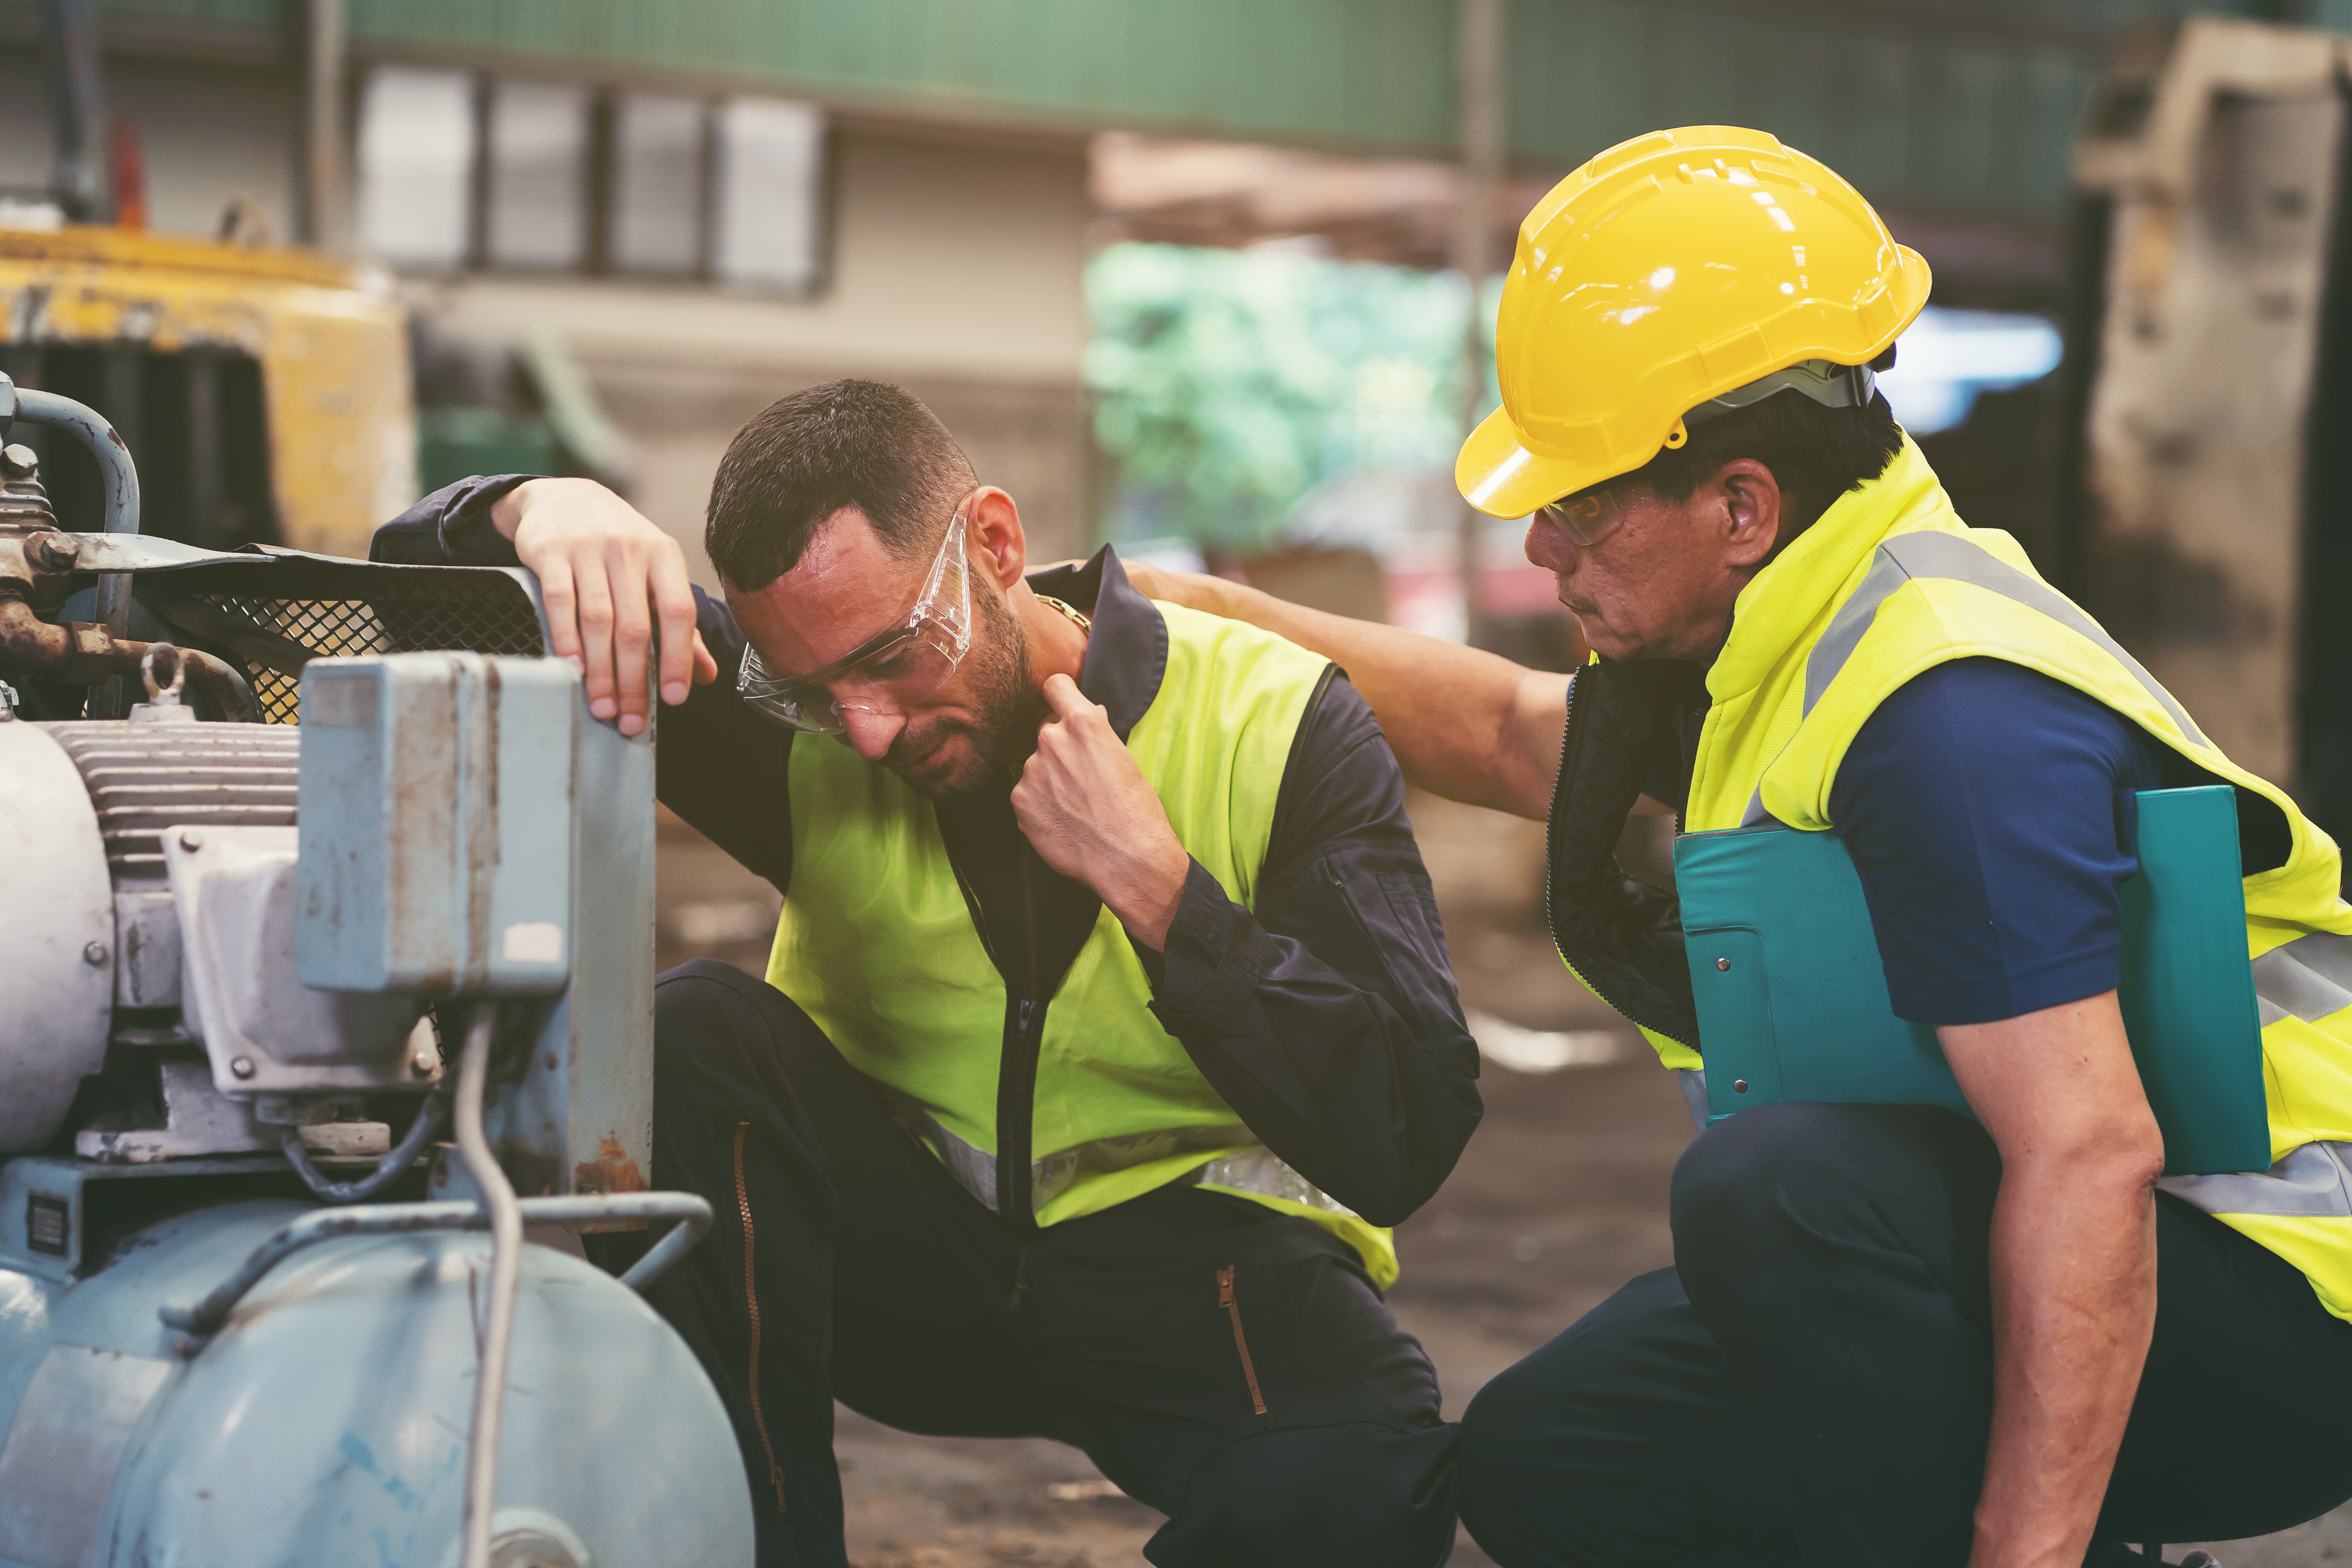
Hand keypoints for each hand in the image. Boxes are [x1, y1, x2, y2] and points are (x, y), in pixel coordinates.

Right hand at [492, 477, 718, 734]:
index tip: (674, 698)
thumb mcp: (656, 574)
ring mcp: (589, 549)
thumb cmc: (620, 547)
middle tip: (630, 722)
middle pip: (635, 626)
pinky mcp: (551, 552)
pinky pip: (561, 602)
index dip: (679, 658)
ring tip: (602, 708)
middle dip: (634, 681)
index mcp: (664, 557)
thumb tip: (706, 676)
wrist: (565, 498)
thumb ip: (681, 626)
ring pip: (598, 621)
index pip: (679, 612)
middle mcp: (631, 551)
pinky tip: (573, 671)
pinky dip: (567, 640)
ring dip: (601, 671)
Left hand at [1011, 673, 1190, 947]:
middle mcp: (1051, 740)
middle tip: (1080, 775)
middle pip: (1046, 729)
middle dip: (1060, 746)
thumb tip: (1086, 717)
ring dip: (1049, 777)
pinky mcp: (1020, 802)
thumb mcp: (1124, 758)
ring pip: (1035, 764)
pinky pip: (1026, 793)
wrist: (1127, 860)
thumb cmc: (1137, 811)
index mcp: (1082, 723)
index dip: (1060, 695)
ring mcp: (1031, 771)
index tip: (1063, 705)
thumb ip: (1095, 735)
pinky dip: (1039, 803)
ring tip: (1074, 805)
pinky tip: (1062, 820)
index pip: (1055, 685)